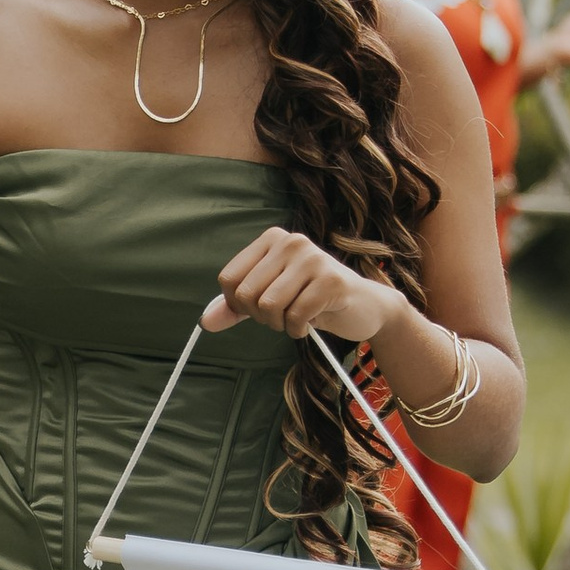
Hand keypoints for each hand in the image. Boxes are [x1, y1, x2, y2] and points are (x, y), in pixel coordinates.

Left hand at [203, 227, 399, 344]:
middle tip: (283, 315)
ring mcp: (312, 259)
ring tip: (298, 317)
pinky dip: (298, 330)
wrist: (364, 308)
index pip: (229, 280)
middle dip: (261, 317)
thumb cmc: (313, 300)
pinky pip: (295, 316)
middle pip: (247, 295)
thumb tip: (205, 322)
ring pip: (269, 306)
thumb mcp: (270, 300)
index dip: (239, 306)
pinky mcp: (331, 280)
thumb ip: (236, 309)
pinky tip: (311, 323)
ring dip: (280, 324)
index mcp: (271, 239)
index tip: (261, 308)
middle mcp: (291, 242)